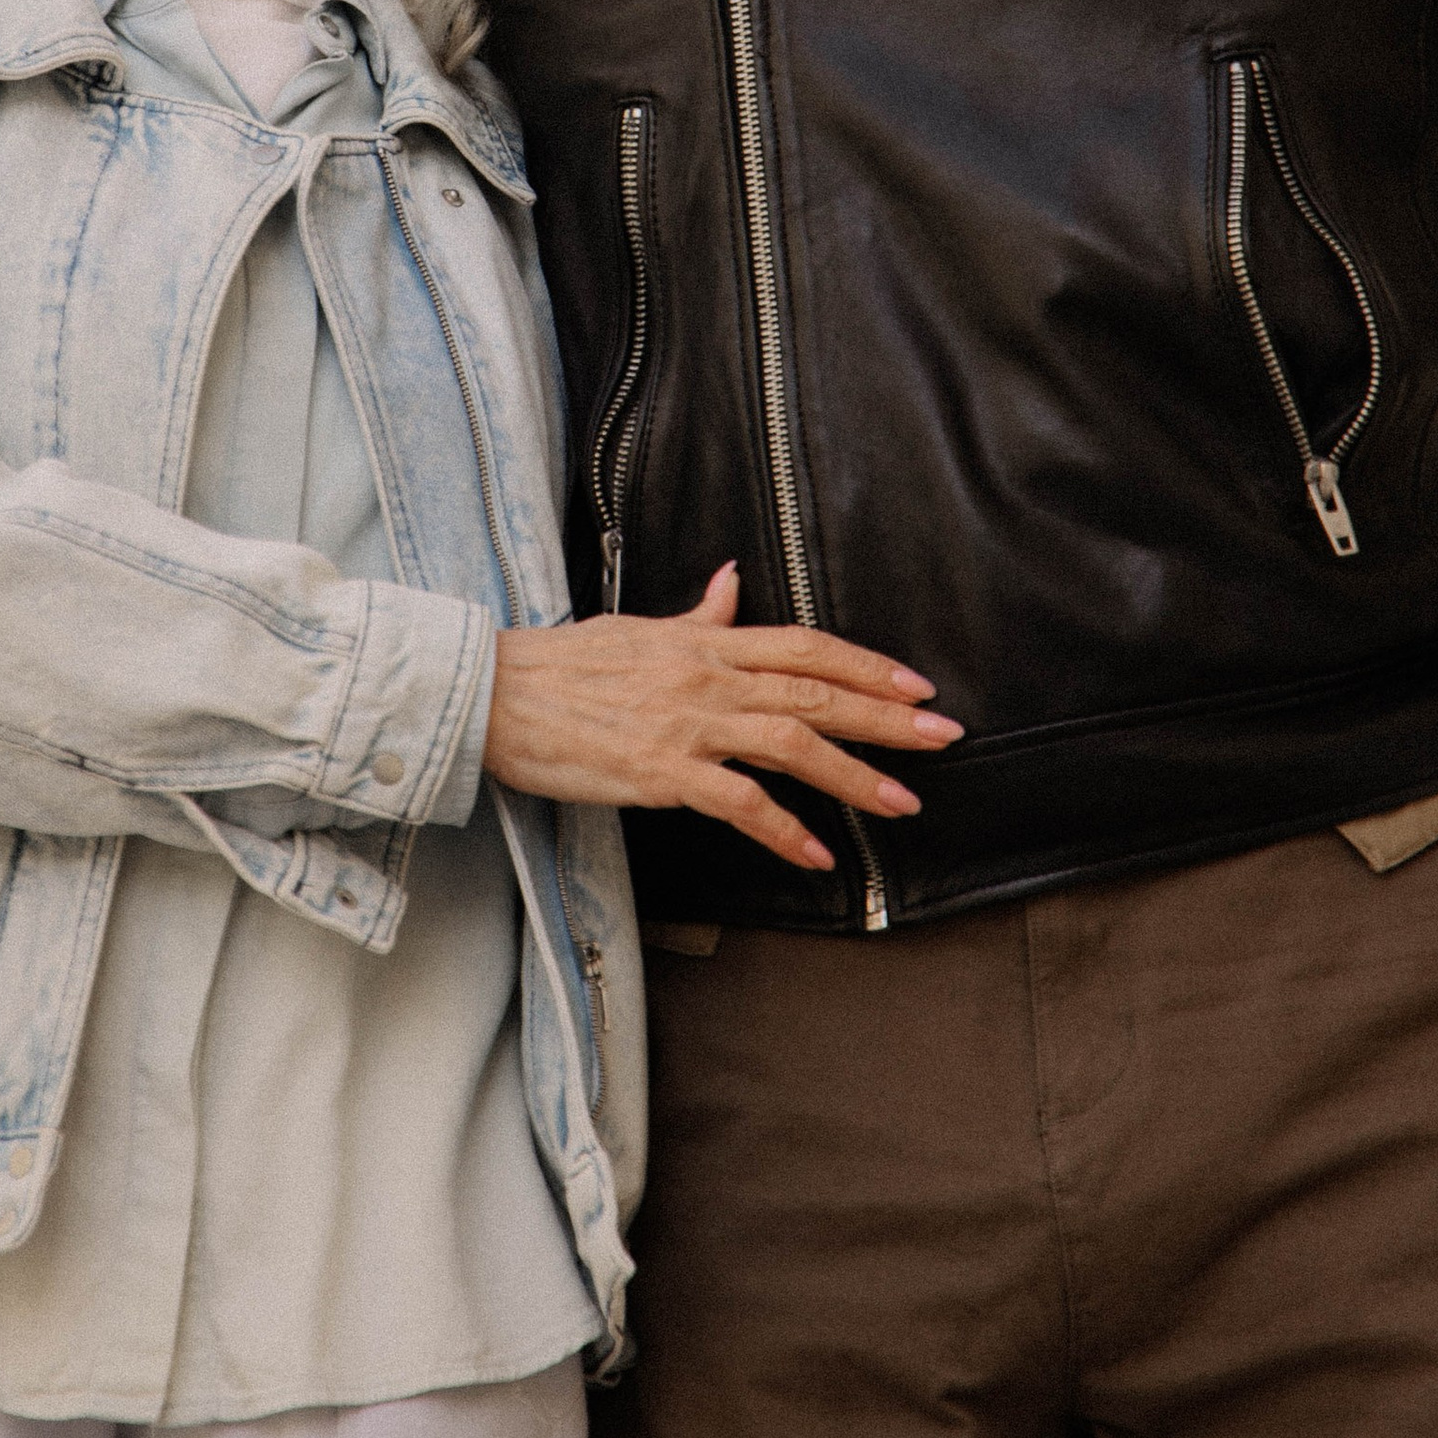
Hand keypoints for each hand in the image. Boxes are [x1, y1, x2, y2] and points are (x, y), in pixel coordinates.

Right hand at [483, 564, 961, 873]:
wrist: (494, 693)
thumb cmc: (561, 664)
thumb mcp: (637, 628)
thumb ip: (696, 615)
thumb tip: (733, 581)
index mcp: (705, 643)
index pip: (805, 647)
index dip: (867, 663)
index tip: (915, 684)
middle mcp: (706, 677)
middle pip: (817, 693)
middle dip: (888, 717)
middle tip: (943, 736)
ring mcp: (687, 725)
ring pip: (792, 744)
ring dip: (855, 776)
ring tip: (903, 803)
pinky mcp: (661, 773)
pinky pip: (738, 803)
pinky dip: (784, 831)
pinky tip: (818, 856)